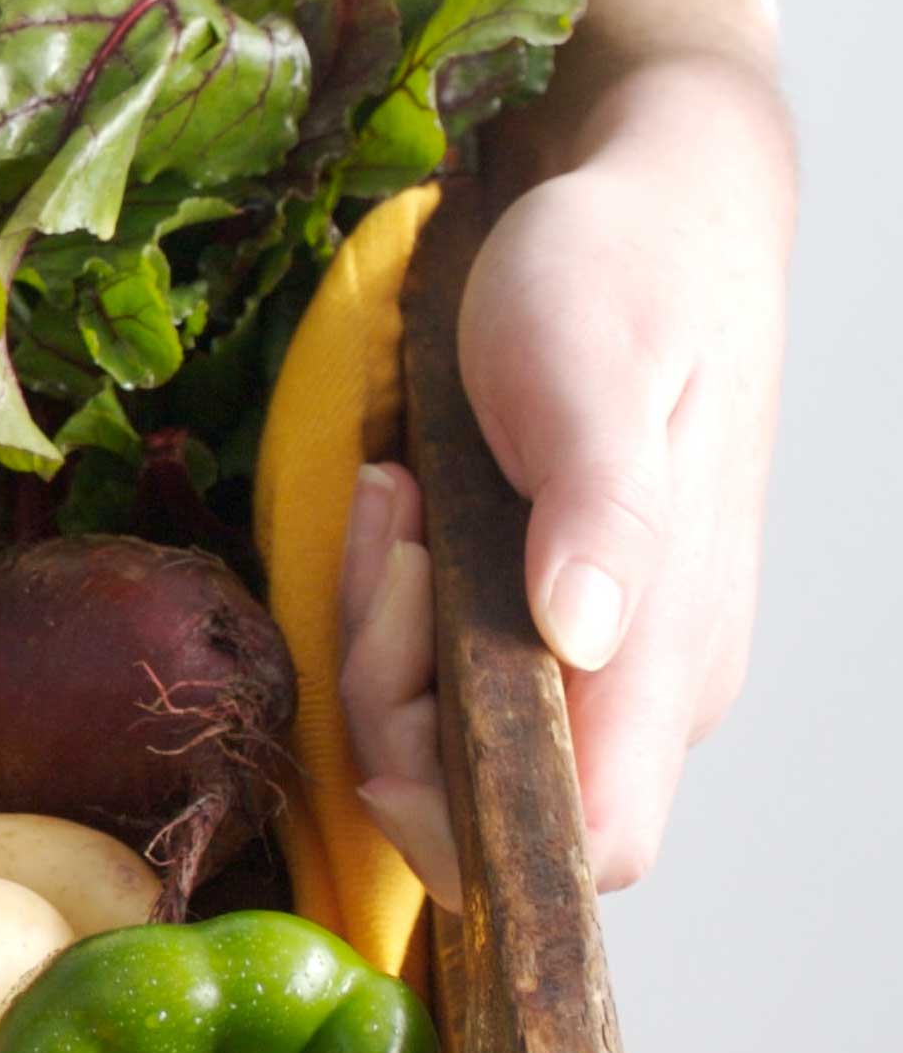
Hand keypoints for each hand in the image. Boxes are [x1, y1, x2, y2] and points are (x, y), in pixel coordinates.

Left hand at [340, 0, 791, 898]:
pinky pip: (451, 675)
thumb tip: (583, 632)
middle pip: (486, 805)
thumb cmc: (619, 274)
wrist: (643, 203)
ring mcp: (601, 656)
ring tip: (394, 497)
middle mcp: (644, 683)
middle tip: (386, 534)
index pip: (576, 848)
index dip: (461, 815)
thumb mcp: (589, 366)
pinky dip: (396, 615)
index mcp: (668, 654)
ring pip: (455, 741)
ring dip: (384, 642)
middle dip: (391, 704)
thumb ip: (597, 504)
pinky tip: (401, 511)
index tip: (398, 668)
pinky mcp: (552, 619)